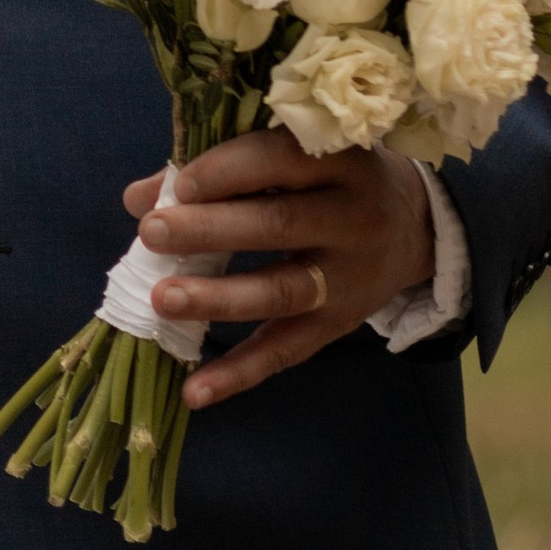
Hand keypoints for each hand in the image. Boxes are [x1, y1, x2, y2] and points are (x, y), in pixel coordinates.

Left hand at [123, 128, 435, 412]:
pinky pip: (286, 352)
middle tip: (153, 233)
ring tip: (162, 300)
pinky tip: (193, 392)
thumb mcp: (290, 157)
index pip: (280, 160)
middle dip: (211, 230)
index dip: (227, 171)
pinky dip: (238, 374)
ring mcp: (347, 277)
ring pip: (281, 291)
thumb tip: (138, 197)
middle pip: (278, 225)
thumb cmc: (325, 177)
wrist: (413, 225)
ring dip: (219, 298)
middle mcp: (351, 217)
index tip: (179, 186)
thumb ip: (219, 169)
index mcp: (337, 160)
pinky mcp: (338, 325)